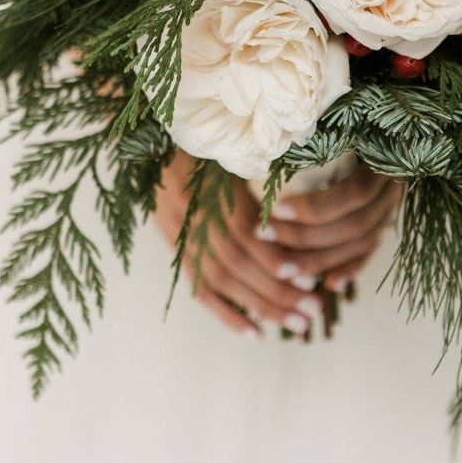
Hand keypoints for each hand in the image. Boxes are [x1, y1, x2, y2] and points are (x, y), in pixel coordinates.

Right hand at [153, 152, 401, 336]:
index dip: (274, 257)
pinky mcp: (174, 247)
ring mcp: (179, 233)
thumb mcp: (231, 139)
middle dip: (278, 291)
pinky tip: (255, 335)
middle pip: (236, 263)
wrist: (145, 131)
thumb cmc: (203, 128)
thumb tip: (308, 188)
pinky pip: (199, 288)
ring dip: (261, 307)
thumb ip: (260, 160)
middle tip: (315, 309)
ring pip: (222, 281)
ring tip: (298, 323)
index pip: (243, 232)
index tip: (308, 275)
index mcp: (207, 184)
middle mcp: (191, 213)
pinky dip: (227, 314)